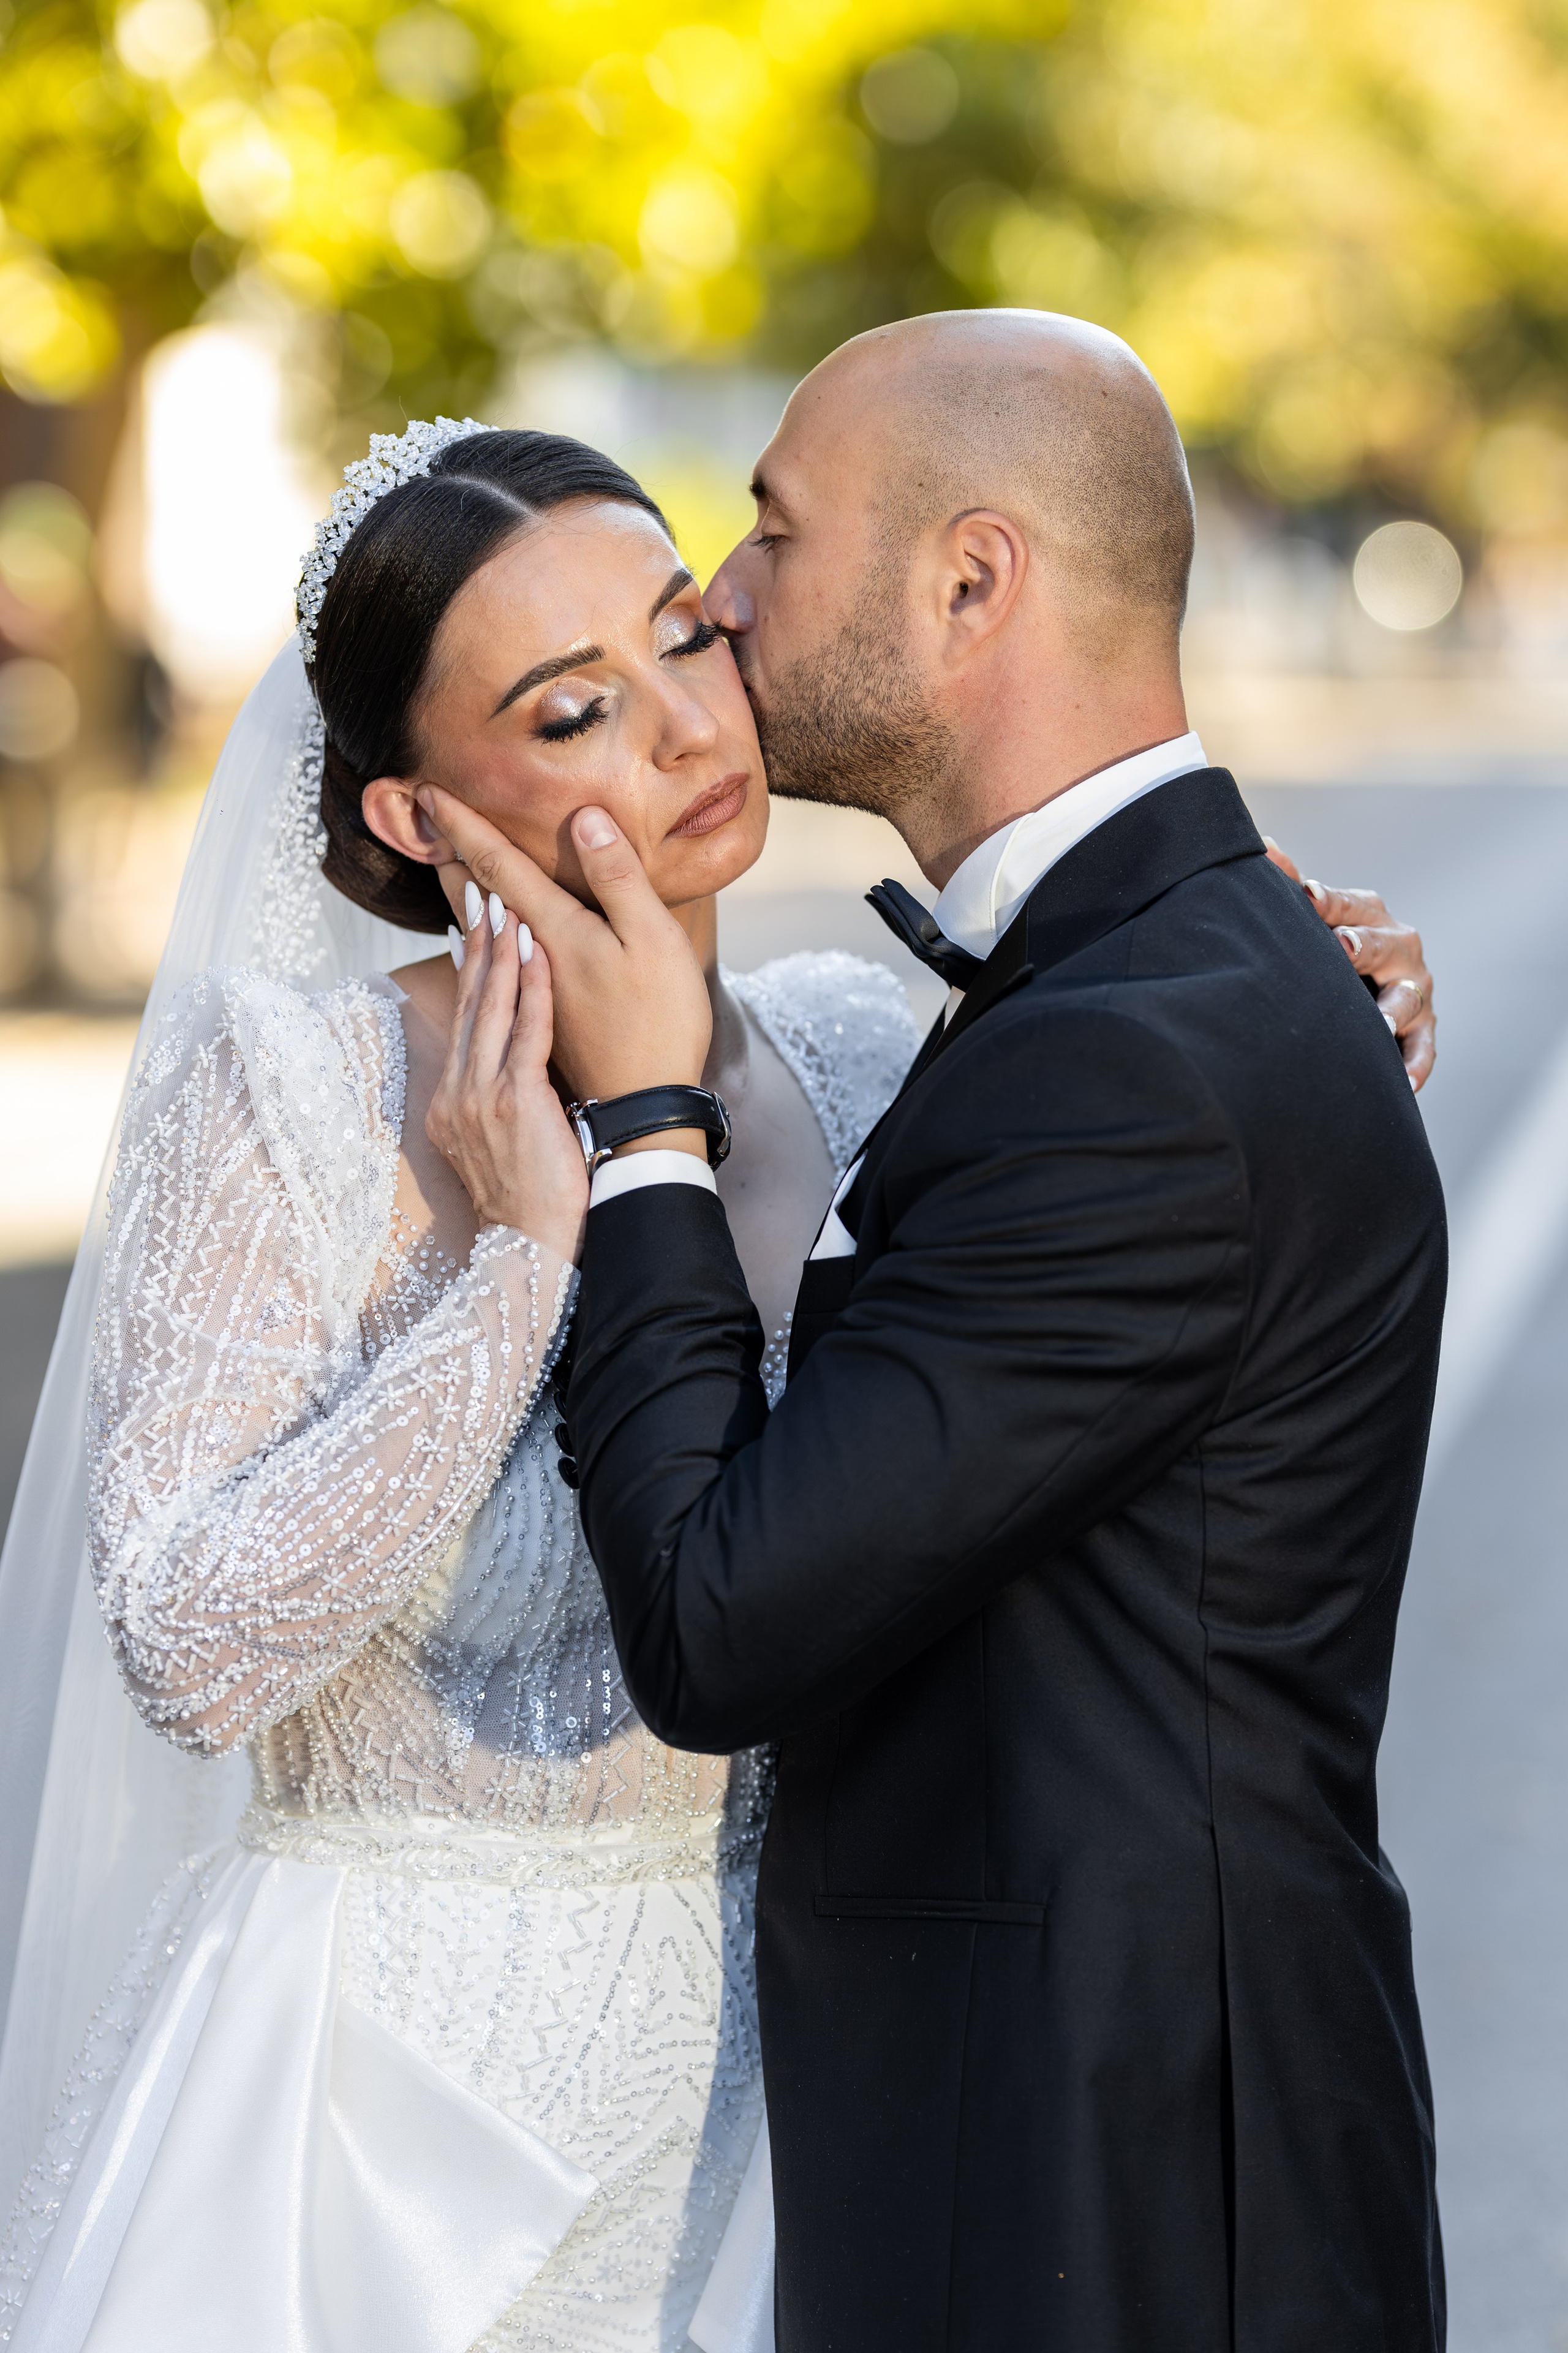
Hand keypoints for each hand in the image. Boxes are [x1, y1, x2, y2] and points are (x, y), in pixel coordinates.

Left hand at [416, 788, 712, 1105]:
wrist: (645, 1114)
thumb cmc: (661, 1023)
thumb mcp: (653, 940)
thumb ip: (618, 879)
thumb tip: (584, 818)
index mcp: (553, 934)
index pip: (496, 867)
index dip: (463, 826)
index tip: (427, 791)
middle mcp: (529, 965)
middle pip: (478, 902)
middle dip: (450, 857)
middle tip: (419, 820)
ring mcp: (532, 996)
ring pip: (481, 939)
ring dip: (462, 901)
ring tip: (446, 871)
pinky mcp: (542, 1022)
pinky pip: (493, 974)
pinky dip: (481, 948)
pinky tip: (480, 953)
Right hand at [425, 897, 587, 1261]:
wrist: (532, 1249)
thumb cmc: (531, 1202)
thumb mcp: (499, 1147)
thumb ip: (498, 1104)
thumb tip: (512, 1070)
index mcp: (452, 1103)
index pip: (461, 1022)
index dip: (467, 971)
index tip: (470, 927)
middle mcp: (458, 1093)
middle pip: (469, 1004)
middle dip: (478, 946)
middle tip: (485, 894)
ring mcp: (481, 1097)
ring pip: (492, 1009)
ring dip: (503, 953)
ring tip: (510, 906)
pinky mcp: (515, 1102)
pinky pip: (525, 1033)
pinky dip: (532, 989)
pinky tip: (540, 953)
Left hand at [1264, 839, 1434, 1092]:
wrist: (1358, 990)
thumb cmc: (1325, 948)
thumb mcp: (1309, 918)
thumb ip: (1288, 884)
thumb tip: (1263, 844)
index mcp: (1369, 915)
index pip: (1350, 904)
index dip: (1327, 902)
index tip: (1305, 898)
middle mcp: (1400, 947)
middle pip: (1386, 944)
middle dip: (1366, 946)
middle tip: (1343, 949)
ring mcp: (1414, 989)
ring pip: (1409, 997)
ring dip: (1394, 1009)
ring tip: (1377, 1023)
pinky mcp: (1423, 1030)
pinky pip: (1422, 1049)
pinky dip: (1415, 1065)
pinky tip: (1405, 1083)